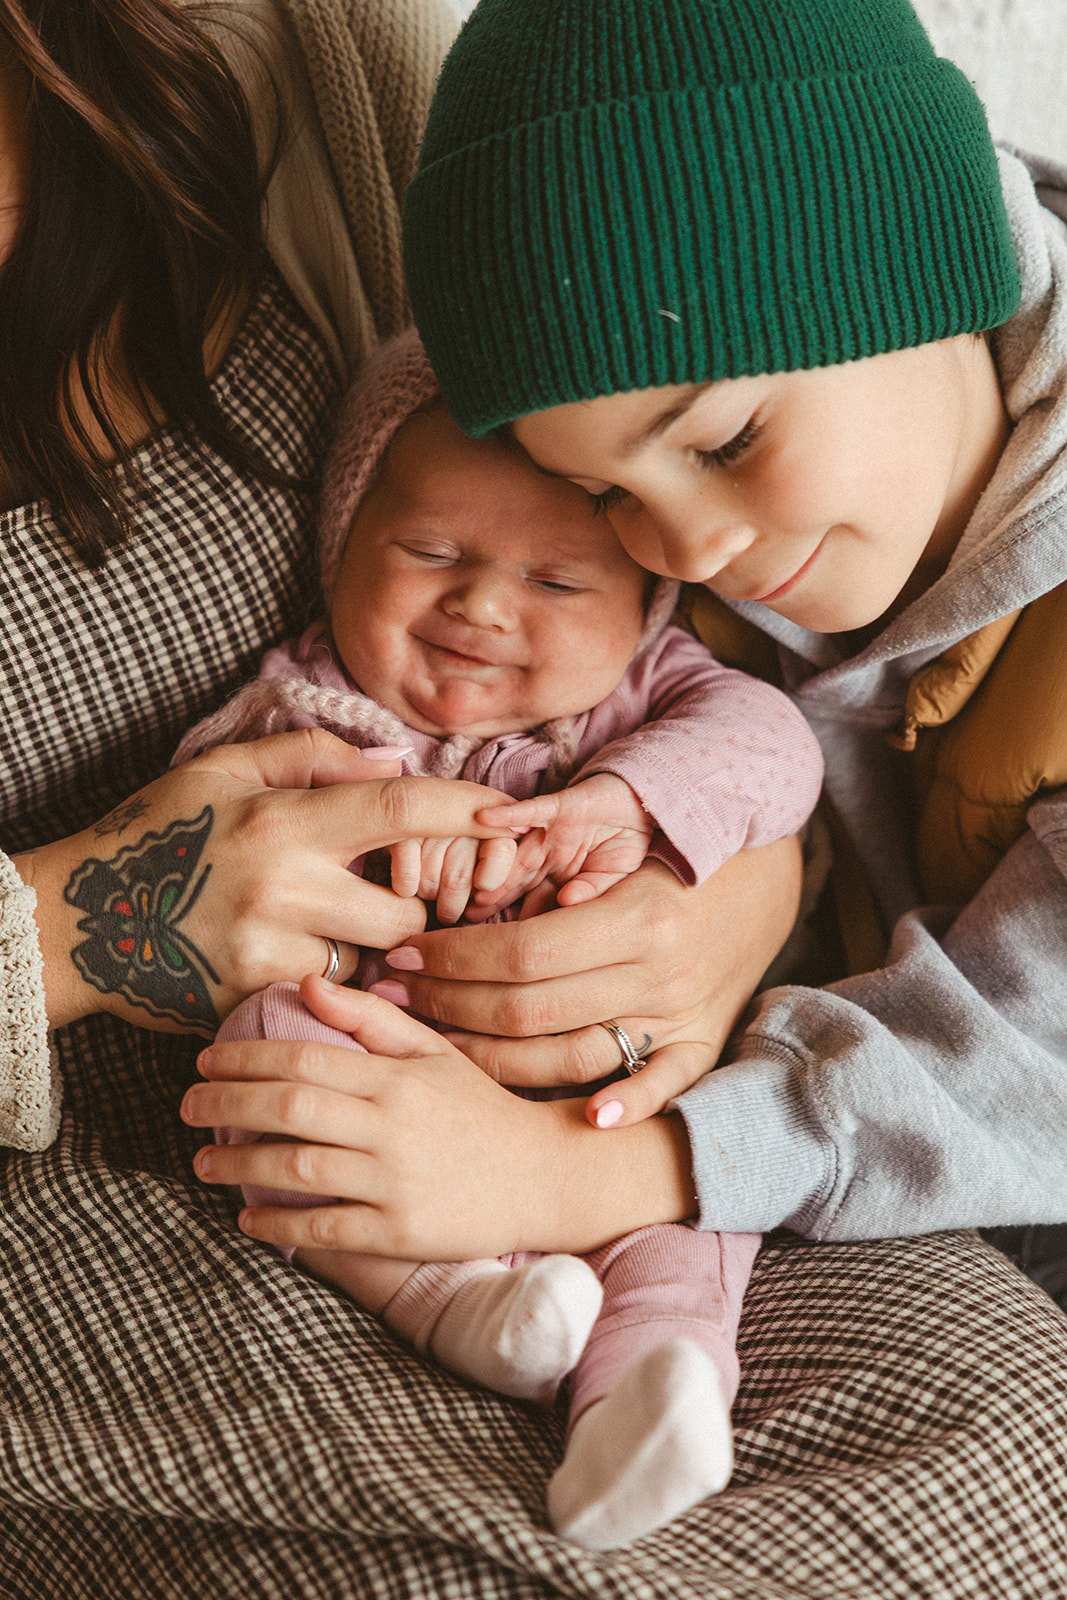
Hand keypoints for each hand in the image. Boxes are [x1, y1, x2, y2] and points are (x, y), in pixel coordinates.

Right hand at [15, 730, 514, 1034]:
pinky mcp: (254, 997)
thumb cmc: (158, 832)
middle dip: (418, 908)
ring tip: (335, 928)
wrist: (80, 920)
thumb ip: (312, 755)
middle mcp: (285, 885)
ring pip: (371, 961)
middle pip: (407, 910)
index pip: (399, 808)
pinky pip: (327, 995)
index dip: (464, 811)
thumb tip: (394, 762)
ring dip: (372, 949)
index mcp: (285, 818)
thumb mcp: (224, 769)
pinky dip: (330, 980)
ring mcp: (269, 949)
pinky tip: (302, 960)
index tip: (512, 817)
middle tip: (405, 898)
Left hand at [181, 976, 695, 1258]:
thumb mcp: (436, 1053)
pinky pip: (323, 1228)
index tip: (205, 1059)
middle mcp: (392, 1125)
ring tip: (204, 1161)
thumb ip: (373, 1018)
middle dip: (224, 1104)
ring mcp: (395, 1181)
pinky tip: (247, 1220)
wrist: (548, 1176)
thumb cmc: (484, 1110)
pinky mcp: (400, 1232)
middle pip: (288, 1106)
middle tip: (185, 1106)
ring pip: (295, 1168)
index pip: (304, 1056)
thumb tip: (310, 983)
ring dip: (238, 1164)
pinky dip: (276, 1225)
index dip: (245, 1056)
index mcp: (397, 1076)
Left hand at [370, 834, 803, 1125]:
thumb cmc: (680, 836)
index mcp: (637, 915)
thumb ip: (554, 817)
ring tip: (435, 1044)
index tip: (404, 952)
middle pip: (533, 1010)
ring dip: (495, 1060)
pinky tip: (581, 1121)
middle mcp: (659, 975)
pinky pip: (662, 1087)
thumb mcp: (623, 814)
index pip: (523, 952)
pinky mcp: (702, 1041)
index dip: (453, 957)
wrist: (769, 867)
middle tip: (396, 999)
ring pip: (573, 1058)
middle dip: (451, 1008)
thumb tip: (483, 818)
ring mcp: (682, 1015)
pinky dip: (625, 1106)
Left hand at [469, 773, 652, 918]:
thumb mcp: (615, 875)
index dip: (515, 919)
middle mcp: (549, 855)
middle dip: (493, 895)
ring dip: (493, 864)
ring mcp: (551, 831)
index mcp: (560, 876)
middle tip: (466, 913)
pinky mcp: (559, 806)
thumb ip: (593, 889)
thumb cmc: (627, 839)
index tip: (489, 941)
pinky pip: (531, 809)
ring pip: (517, 850)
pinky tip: (484, 818)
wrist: (641, 799)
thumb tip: (568, 902)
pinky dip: (509, 814)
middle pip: (516, 879)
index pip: (534, 901)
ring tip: (471, 880)